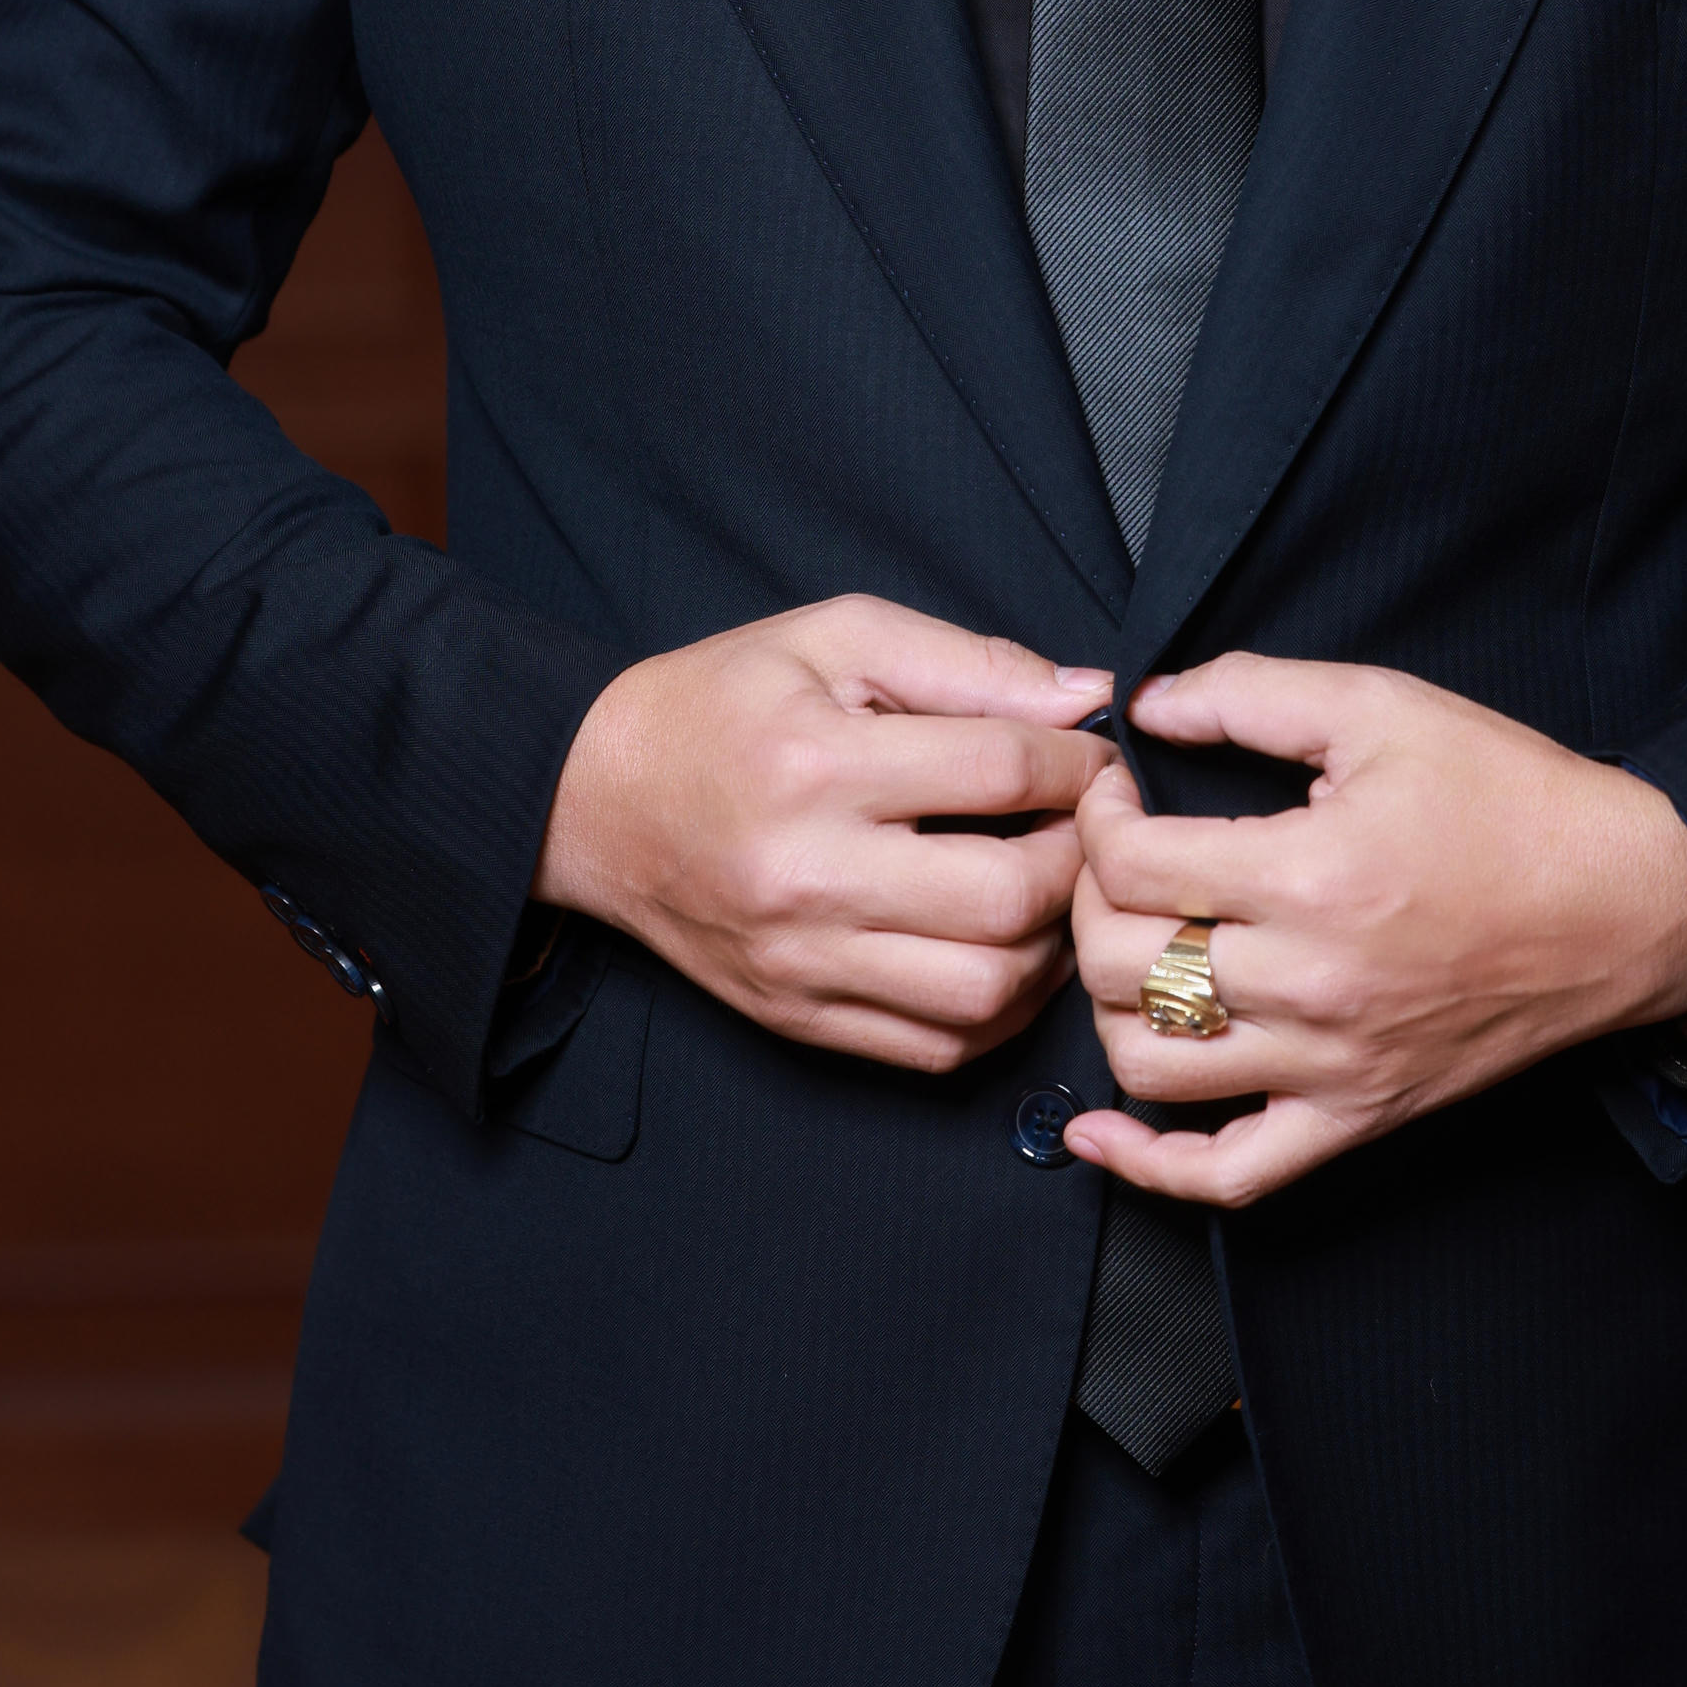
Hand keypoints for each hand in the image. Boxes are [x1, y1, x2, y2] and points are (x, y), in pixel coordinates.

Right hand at [541, 597, 1112, 1072]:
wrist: (594, 800)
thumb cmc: (722, 705)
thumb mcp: (833, 638)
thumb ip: (965, 661)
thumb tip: (1085, 697)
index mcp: (816, 763)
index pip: (1000, 771)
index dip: (1077, 762)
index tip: (1092, 757)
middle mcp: (807, 874)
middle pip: (1007, 896)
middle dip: (1080, 858)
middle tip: (1084, 827)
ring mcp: (802, 961)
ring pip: (985, 991)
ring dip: (1051, 945)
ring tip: (1049, 890)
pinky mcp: (799, 1017)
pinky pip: (937, 1048)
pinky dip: (999, 1010)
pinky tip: (1005, 951)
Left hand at [1064, 654, 1686, 1205]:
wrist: (1629, 902)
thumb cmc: (1512, 800)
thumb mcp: (1383, 707)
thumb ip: (1251, 693)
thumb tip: (1148, 704)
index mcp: (1308, 874)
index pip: (1129, 863)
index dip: (1096, 815)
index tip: (1118, 792)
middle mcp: (1309, 983)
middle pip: (1118, 965)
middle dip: (1086, 901)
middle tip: (1117, 862)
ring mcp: (1330, 1065)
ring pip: (1149, 1066)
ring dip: (1110, 1007)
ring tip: (1132, 953)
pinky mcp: (1357, 1116)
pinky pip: (1230, 1177)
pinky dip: (1149, 1166)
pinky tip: (1100, 1132)